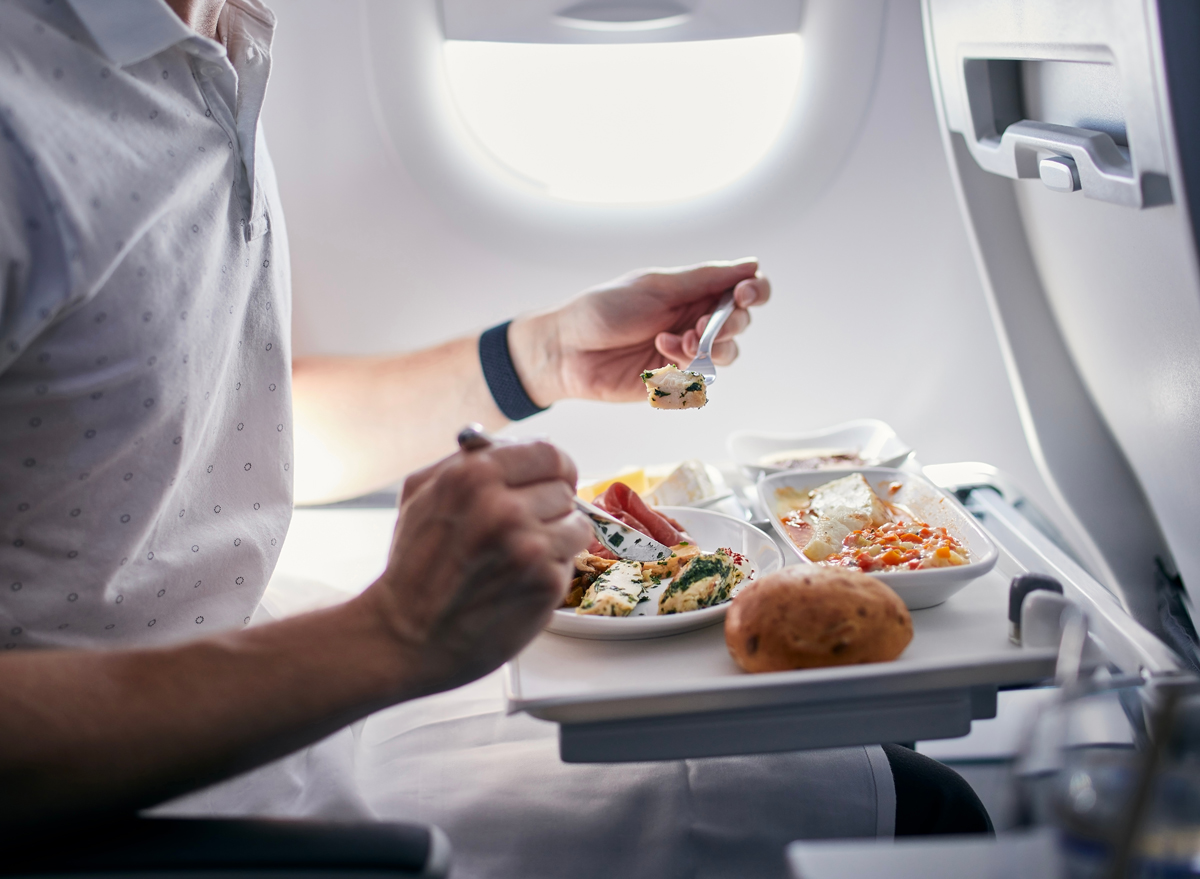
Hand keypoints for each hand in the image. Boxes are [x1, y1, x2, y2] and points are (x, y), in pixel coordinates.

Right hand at [361, 440, 591, 695]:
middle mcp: (504, 507)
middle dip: (548, 507)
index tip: (550, 481)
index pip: (549, 453)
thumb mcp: (421, 493)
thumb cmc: (414, 566)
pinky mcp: (546, 582)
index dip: (553, 469)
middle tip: (522, 529)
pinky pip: (571, 561)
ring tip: (520, 556)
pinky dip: (552, 570)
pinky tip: (520, 581)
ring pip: (576, 524)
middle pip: (565, 488)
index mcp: (474, 475)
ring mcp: (528, 546)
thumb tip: (514, 443)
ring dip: (556, 539)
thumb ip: (467, 460)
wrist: (406, 635)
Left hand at [508, 258, 770, 405]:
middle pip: (740, 323)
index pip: (742, 289)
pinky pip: (701, 378)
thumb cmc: (603, 310)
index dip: (755, 291)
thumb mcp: (656, 286)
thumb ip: (704, 279)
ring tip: (679, 342)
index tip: (745, 294)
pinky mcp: (674, 380)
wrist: (567, 350)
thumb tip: (751, 264)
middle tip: (702, 324)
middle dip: (730, 323)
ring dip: (710, 347)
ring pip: (727, 354)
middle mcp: (694, 320)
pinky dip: (687, 366)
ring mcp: (685, 352)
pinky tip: (661, 354)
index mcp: (692, 291)